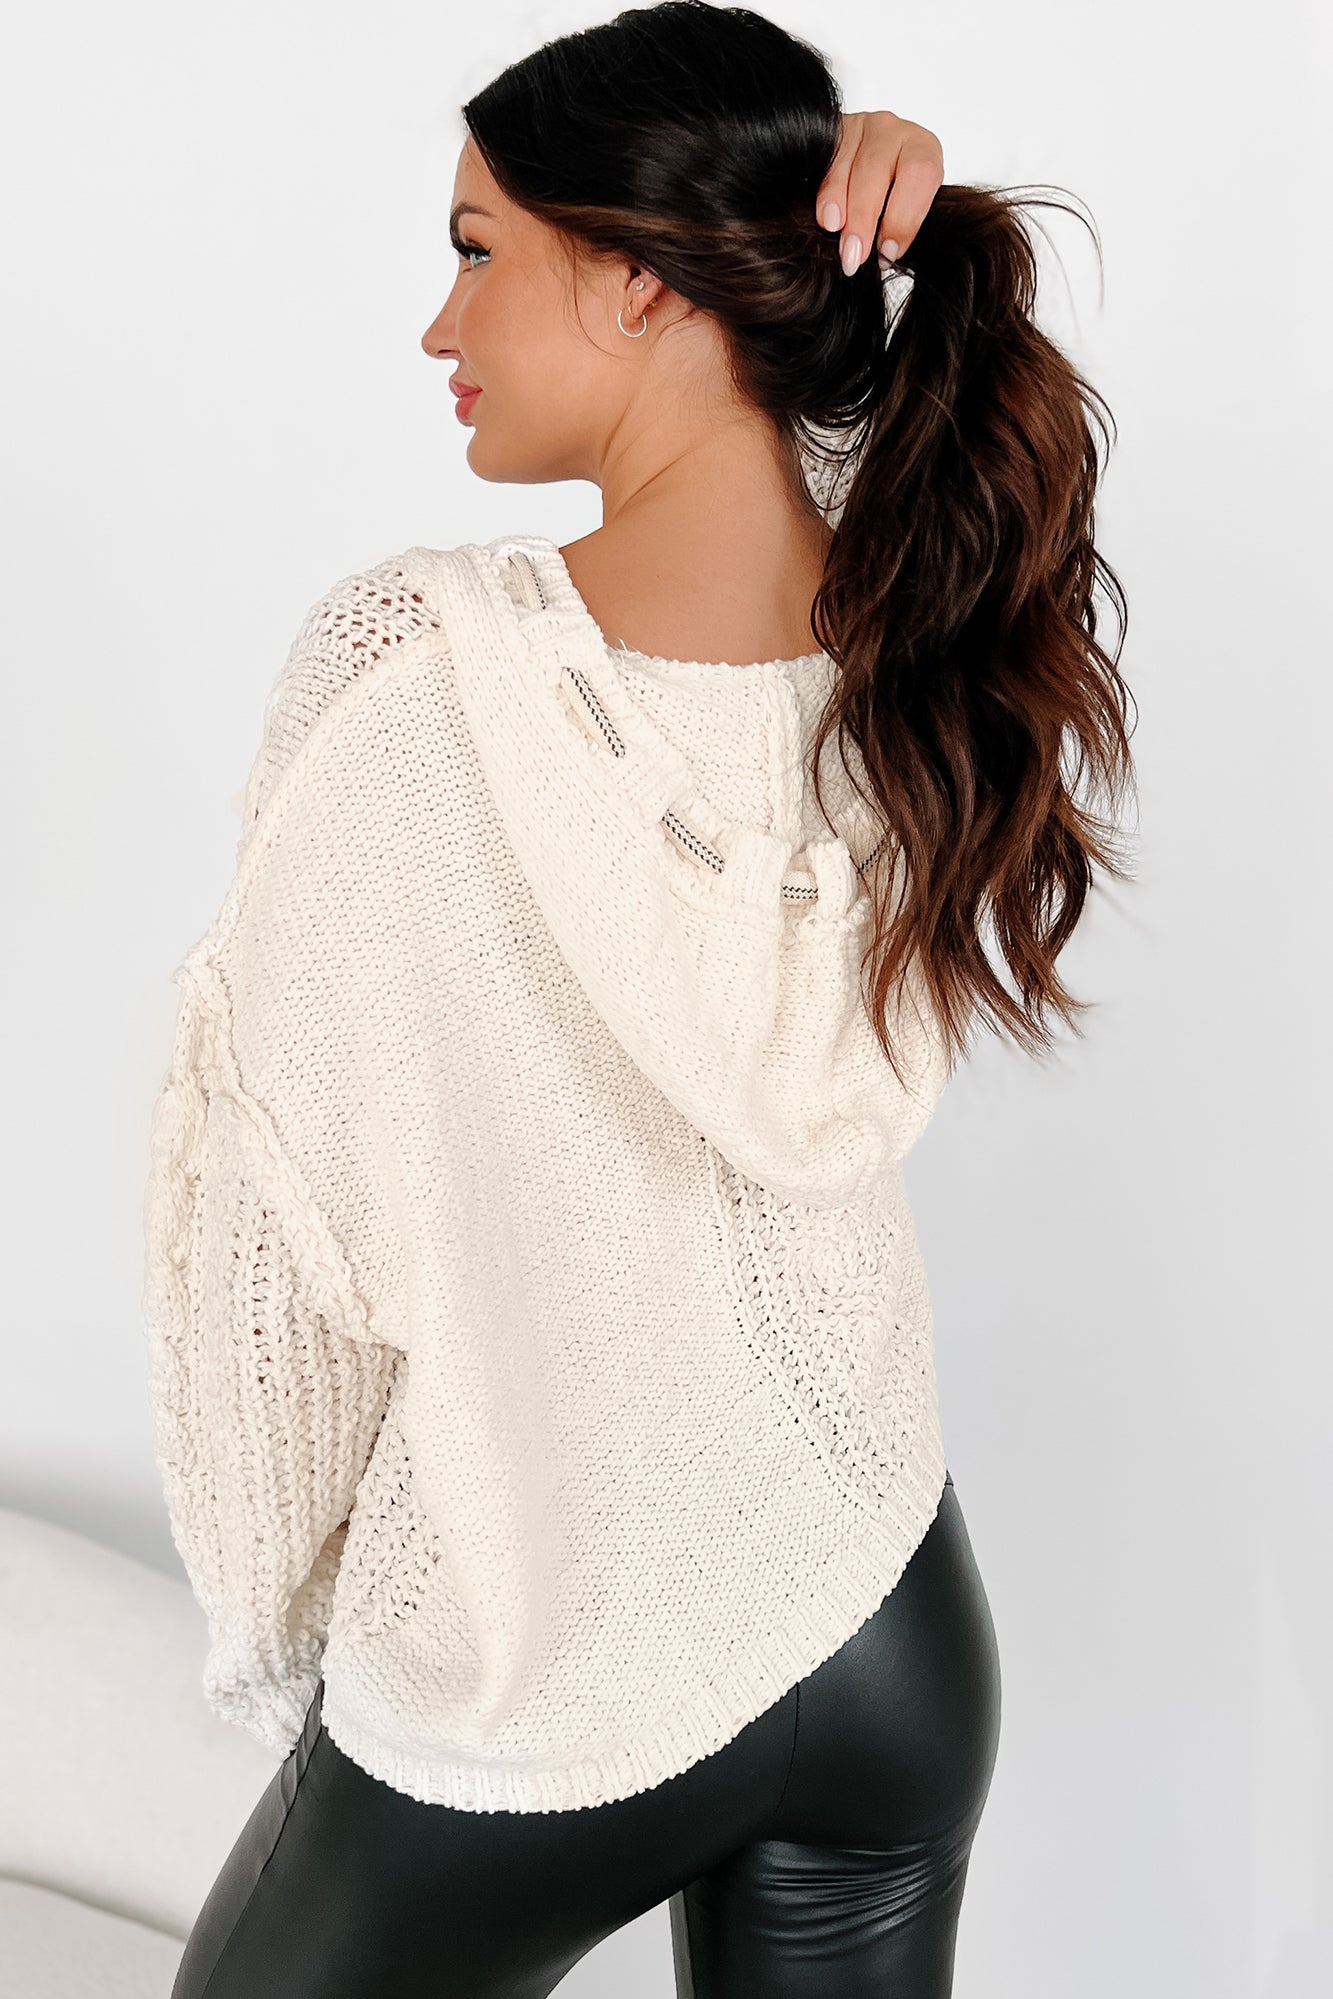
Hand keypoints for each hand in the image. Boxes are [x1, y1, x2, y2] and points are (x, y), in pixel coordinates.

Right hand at [815, 110, 944, 274]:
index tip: (887, 252)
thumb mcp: (907, 212)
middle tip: (854, 254)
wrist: (875, 179)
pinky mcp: (832, 136)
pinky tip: (823, 216)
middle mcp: (893, 132)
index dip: (903, 216)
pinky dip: (822, 193)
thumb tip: (885, 259)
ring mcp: (859, 128)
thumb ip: (901, 229)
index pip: (918, 173)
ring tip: (834, 232)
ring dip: (838, 204)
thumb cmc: (894, 202)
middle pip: (876, 168)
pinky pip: (823, 163)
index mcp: (923, 149)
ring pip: (846, 165)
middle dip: (863, 216)